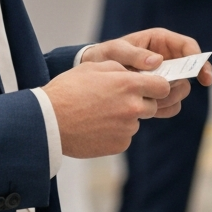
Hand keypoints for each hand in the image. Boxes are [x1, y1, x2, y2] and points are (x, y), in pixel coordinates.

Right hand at [43, 61, 172, 157]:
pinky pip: (124, 136)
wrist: (49, 121)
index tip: (148, 87)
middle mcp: (133, 107)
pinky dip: (115, 132)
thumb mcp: (94, 67)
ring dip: (125, 118)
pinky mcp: (119, 145)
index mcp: (129, 85)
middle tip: (115, 100)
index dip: (156, 86)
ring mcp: (127, 129)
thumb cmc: (68, 90)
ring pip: (136, 121)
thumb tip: (137, 74)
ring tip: (99, 113)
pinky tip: (96, 126)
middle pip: (152, 106)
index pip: (163, 87)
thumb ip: (121, 69)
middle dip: (140, 102)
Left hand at [82, 28, 210, 115]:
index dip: (200, 61)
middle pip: (187, 73)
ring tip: (148, 101)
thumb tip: (157, 60)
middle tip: (160, 94)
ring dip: (169, 99)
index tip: (204, 78)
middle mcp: (166, 58)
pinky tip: (148, 109)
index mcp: (160, 41)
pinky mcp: (158, 93)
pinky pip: (171, 104)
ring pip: (181, 90)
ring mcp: (164, 77)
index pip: (189, 48)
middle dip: (178, 86)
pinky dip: (164, 109)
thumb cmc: (103, 56)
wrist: (91, 75)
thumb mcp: (114, 51)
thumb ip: (133, 54)